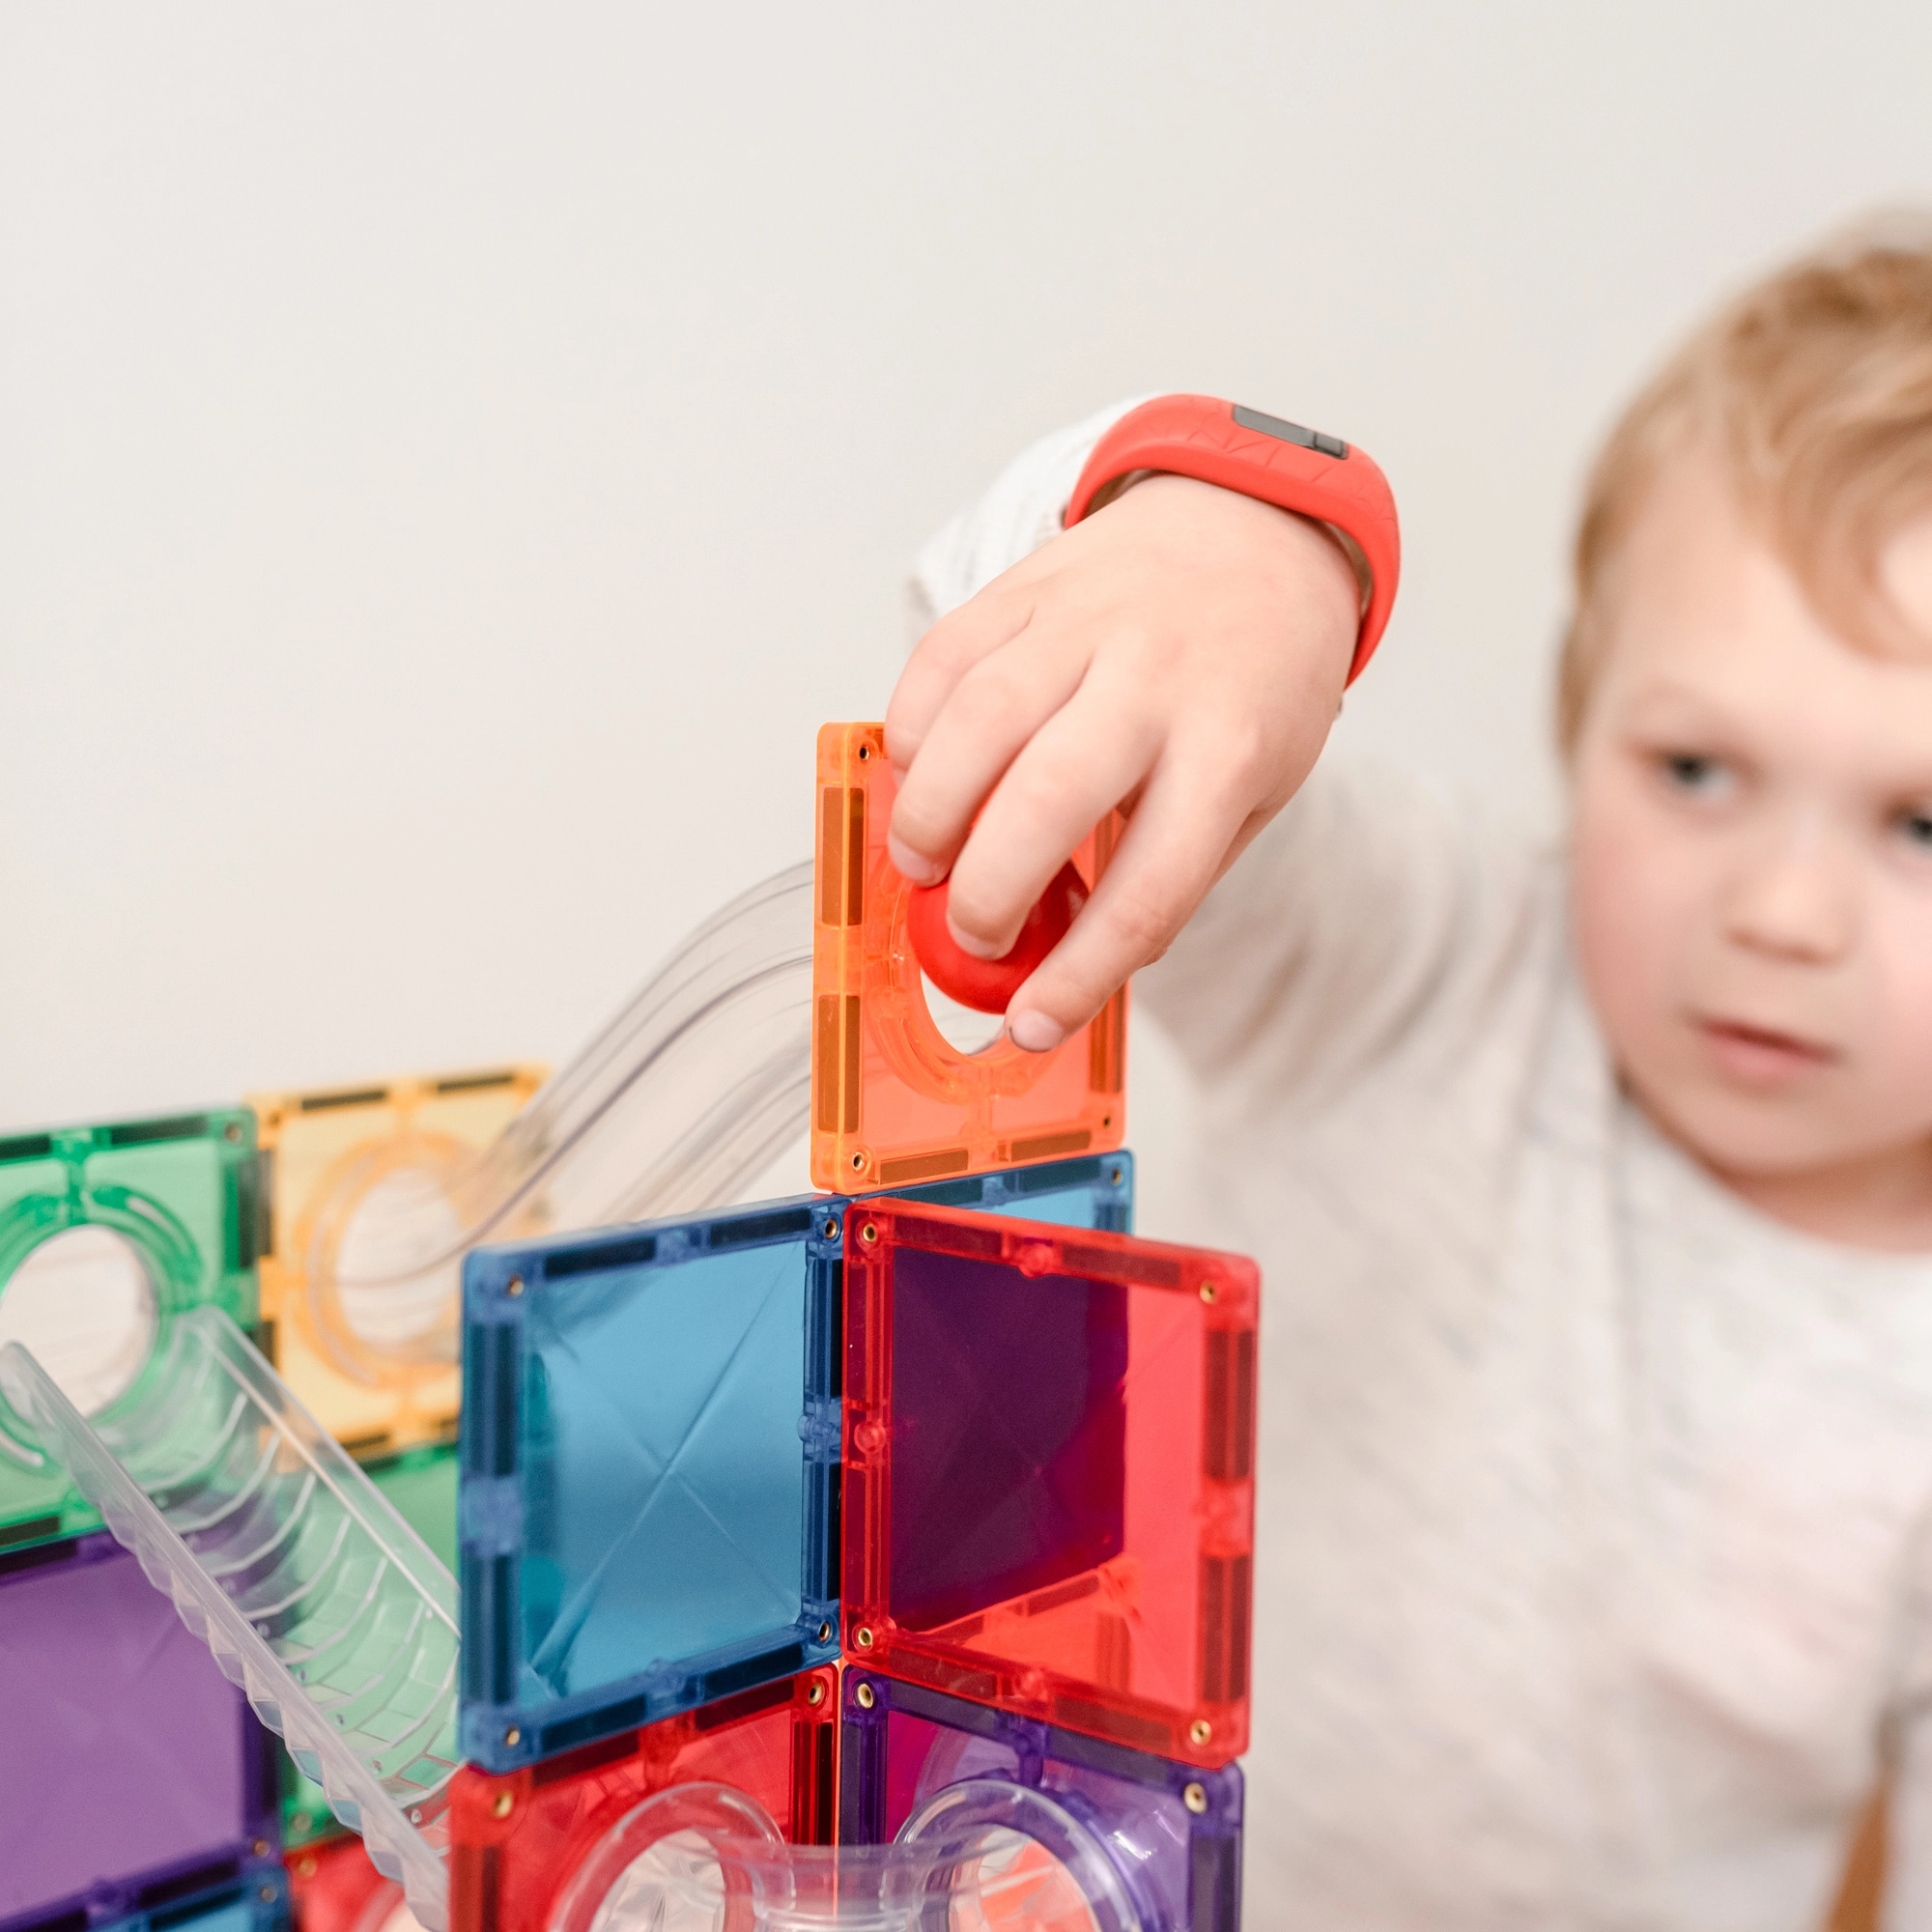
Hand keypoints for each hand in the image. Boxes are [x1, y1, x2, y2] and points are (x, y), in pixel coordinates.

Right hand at [885, 472, 1360, 1049]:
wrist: (1255, 527)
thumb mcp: (1255, 788)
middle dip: (986, 892)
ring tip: (920, 863)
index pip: (1149, 890)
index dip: (1079, 974)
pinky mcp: (1028, 586)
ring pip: (979, 720)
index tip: (1029, 1026)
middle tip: (968, 937)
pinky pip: (944, 657)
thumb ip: (1167, 867)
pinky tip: (914, 771)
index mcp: (1230, 752)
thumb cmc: (1253, 681)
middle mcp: (1156, 682)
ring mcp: (1087, 623)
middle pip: (1047, 798)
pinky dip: (909, 727)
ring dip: (929, 813)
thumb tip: (1062, 961)